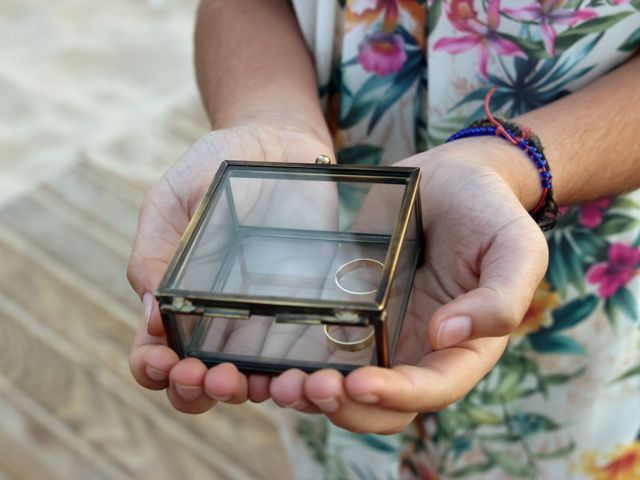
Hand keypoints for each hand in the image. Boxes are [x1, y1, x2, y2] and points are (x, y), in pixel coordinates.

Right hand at [127, 123, 335, 412]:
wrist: (276, 140)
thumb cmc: (215, 165)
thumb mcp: (171, 199)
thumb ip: (153, 252)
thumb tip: (151, 318)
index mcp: (177, 298)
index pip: (156, 355)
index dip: (154, 371)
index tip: (164, 362)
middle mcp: (220, 318)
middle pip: (205, 381)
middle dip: (201, 390)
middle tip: (210, 375)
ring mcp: (268, 314)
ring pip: (257, 377)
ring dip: (252, 392)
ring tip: (256, 379)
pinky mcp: (311, 303)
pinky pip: (308, 348)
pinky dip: (304, 370)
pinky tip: (305, 369)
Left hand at [268, 137, 548, 432]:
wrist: (454, 177)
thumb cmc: (490, 211)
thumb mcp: (516, 248)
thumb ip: (499, 297)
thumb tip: (446, 335)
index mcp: (460, 348)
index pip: (430, 389)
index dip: (396, 396)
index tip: (359, 383)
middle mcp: (415, 349)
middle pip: (379, 403)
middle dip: (343, 405)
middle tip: (306, 387)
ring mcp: (380, 331)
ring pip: (343, 382)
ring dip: (311, 391)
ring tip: (278, 381)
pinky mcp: (350, 307)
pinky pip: (320, 341)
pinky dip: (294, 357)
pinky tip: (264, 355)